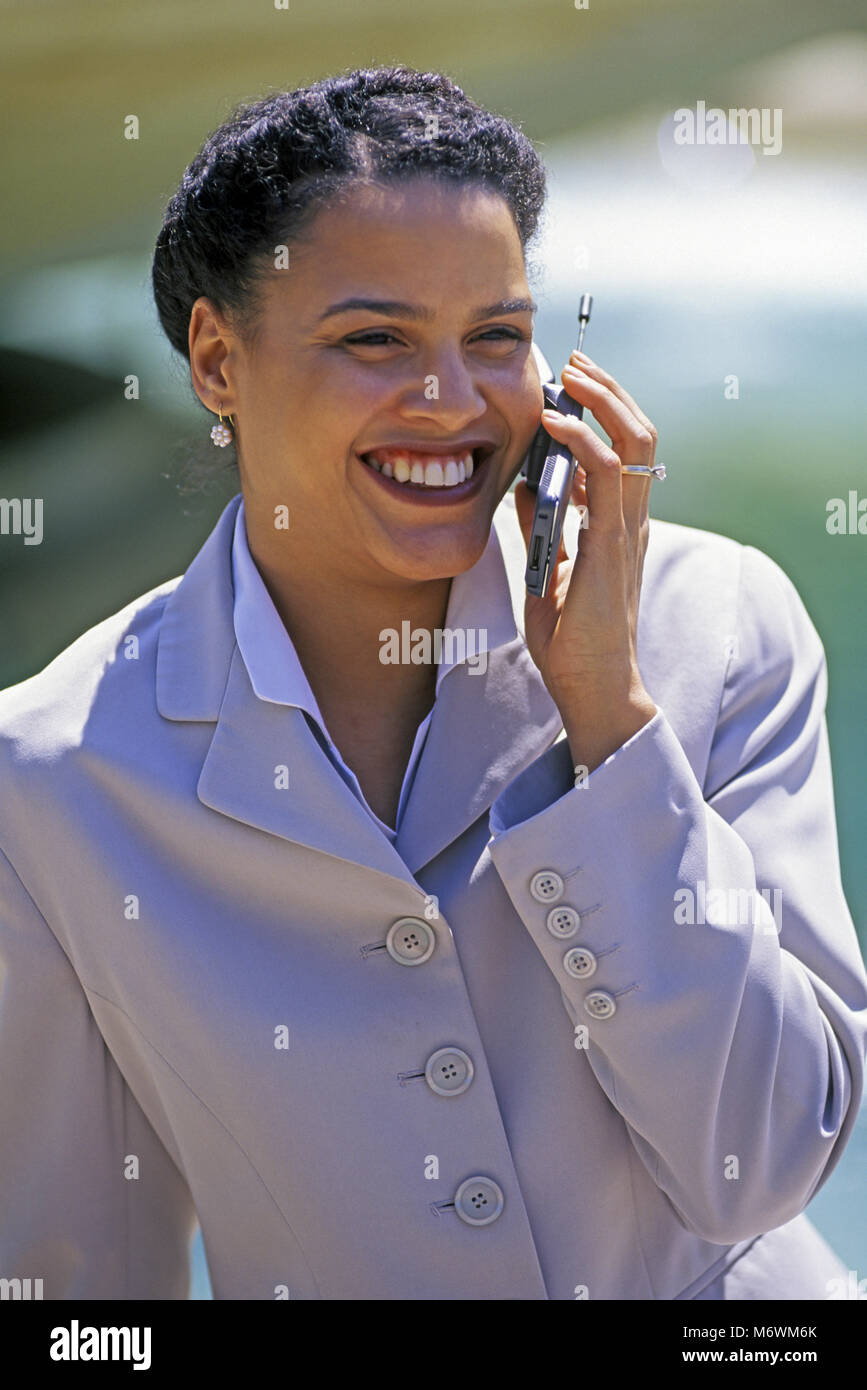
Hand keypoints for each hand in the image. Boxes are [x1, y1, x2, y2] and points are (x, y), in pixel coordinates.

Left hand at [514, 349, 658, 772]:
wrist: (593, 688)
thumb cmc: (574, 642)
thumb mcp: (548, 573)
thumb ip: (543, 528)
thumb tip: (524, 489)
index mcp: (620, 527)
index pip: (625, 451)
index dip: (605, 409)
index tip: (573, 383)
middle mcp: (632, 521)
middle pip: (639, 433)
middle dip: (609, 389)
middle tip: (575, 360)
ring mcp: (627, 530)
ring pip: (634, 440)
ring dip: (603, 398)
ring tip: (572, 372)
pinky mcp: (612, 543)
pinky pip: (604, 474)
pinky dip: (582, 437)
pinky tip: (554, 422)